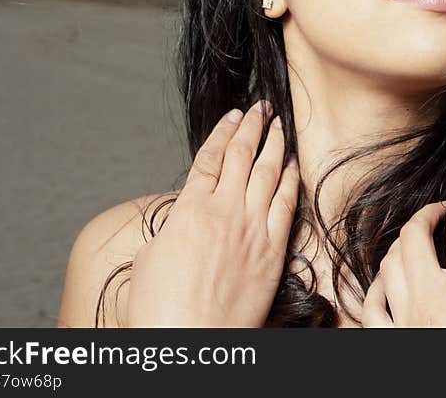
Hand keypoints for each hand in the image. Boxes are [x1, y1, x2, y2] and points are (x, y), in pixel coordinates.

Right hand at [126, 100, 298, 326]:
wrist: (191, 339)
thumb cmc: (162, 306)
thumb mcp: (152, 255)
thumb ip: (174, 226)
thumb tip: (186, 217)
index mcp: (190, 208)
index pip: (211, 158)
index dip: (223, 133)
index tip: (233, 115)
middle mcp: (225, 210)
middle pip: (242, 156)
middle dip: (253, 127)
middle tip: (261, 107)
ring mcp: (253, 228)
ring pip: (268, 173)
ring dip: (274, 145)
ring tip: (279, 125)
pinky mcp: (273, 250)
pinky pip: (286, 205)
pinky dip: (290, 180)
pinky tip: (293, 166)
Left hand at [361, 169, 445, 327]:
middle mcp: (428, 296)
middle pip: (414, 235)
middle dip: (426, 213)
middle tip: (441, 211)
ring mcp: (403, 319)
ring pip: (388, 263)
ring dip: (401, 244)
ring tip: (418, 241)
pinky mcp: (388, 341)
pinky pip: (369, 305)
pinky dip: (374, 286)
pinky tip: (385, 283)